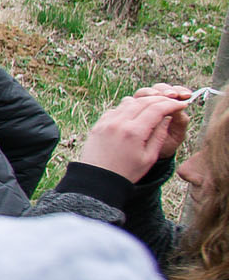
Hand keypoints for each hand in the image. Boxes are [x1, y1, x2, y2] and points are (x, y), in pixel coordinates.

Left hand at [77, 90, 191, 181]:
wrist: (97, 180)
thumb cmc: (126, 172)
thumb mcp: (149, 158)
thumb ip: (159, 135)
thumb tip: (167, 118)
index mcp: (134, 132)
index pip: (157, 109)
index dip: (172, 105)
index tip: (182, 105)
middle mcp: (119, 123)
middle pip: (143, 101)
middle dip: (160, 99)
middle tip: (171, 102)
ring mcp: (107, 122)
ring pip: (128, 102)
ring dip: (144, 101)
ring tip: (155, 106)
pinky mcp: (99, 124)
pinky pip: (116, 109)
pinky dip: (128, 108)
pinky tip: (136, 114)